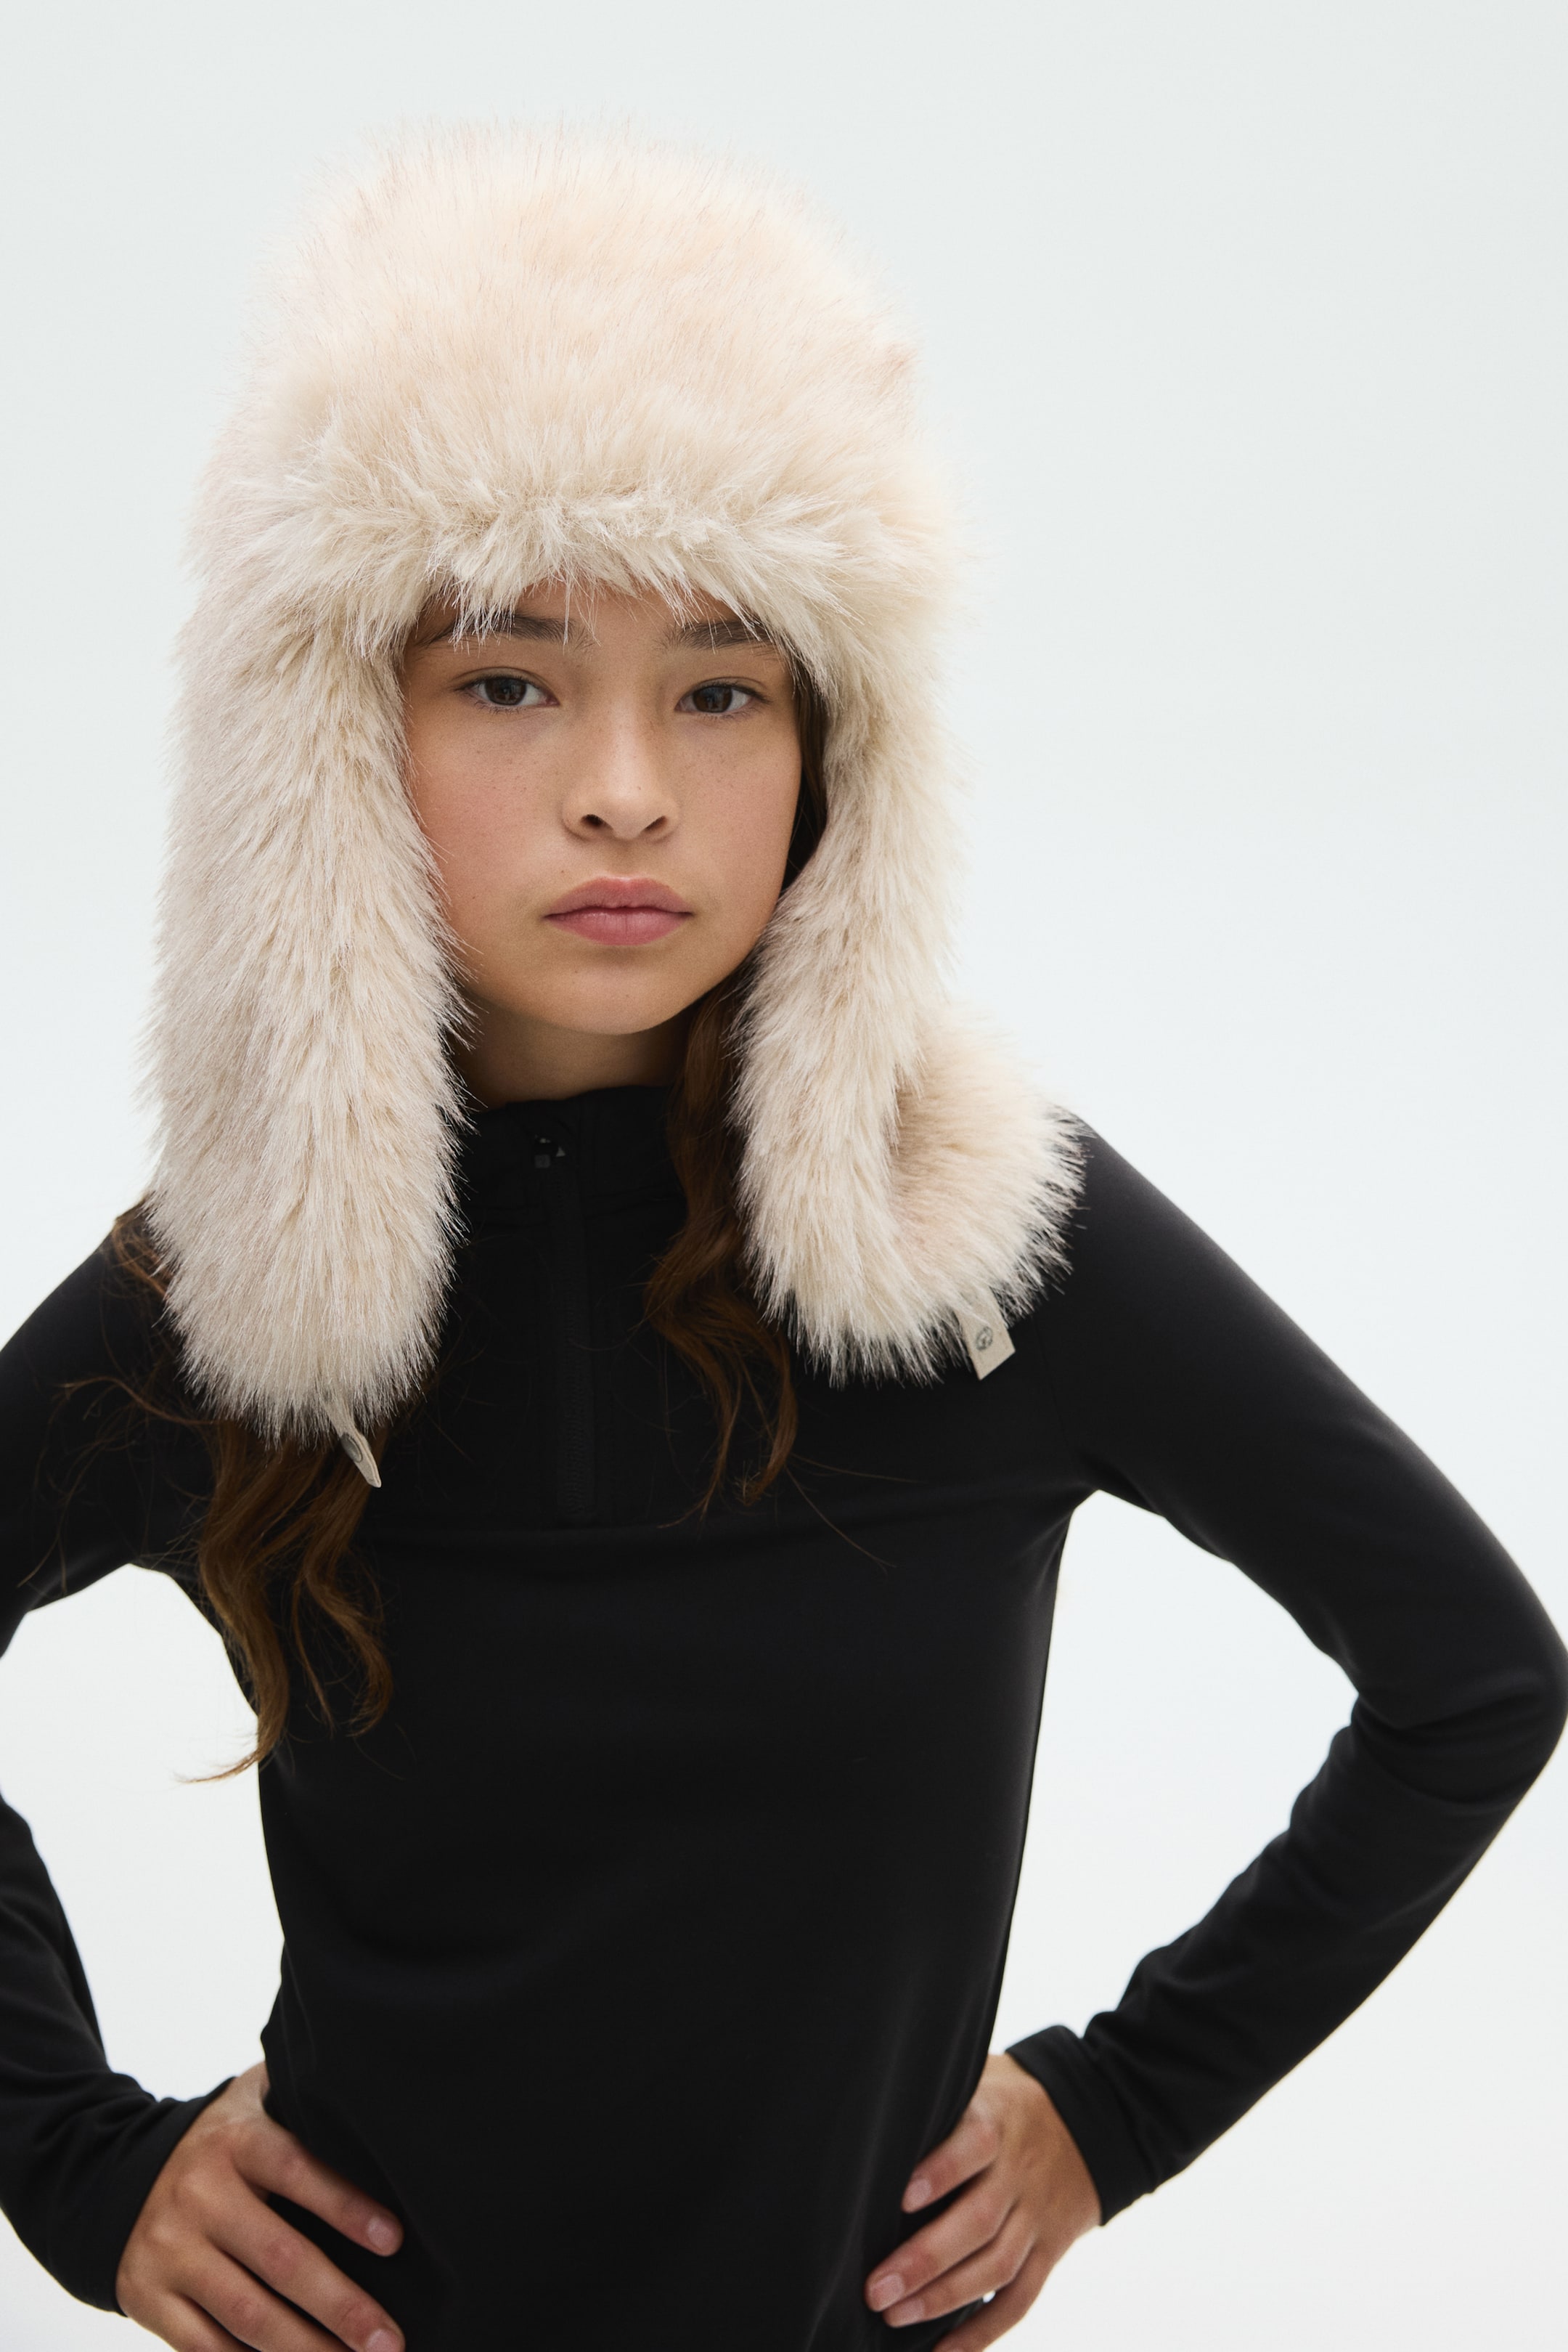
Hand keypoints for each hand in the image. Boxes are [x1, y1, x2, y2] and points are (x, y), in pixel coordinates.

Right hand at [116, 2061, 404, 2351]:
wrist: (113, 2175)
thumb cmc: (220, 2140)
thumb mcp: (253, 2100)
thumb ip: (302, 2098)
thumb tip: (375, 2097)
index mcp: (236, 2142)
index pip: (297, 2170)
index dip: (346, 2206)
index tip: (395, 2240)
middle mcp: (200, 2195)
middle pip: (280, 2258)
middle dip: (341, 2304)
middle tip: (390, 2341)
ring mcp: (169, 2251)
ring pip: (247, 2313)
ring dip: (305, 2350)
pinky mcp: (147, 2298)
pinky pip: (203, 2347)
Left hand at [864, 2052, 1099, 2347]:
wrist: (1091, 2118)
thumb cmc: (1006, 2101)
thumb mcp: (980, 2080)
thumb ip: (940, 2107)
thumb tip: (875, 2125)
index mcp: (999, 2124)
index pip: (973, 2145)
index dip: (940, 2171)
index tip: (900, 2198)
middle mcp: (1019, 2174)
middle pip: (977, 2221)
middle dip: (924, 2260)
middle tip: (876, 2289)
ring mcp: (1037, 2216)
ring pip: (996, 2266)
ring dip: (944, 2298)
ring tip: (894, 2317)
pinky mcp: (1049, 2251)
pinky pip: (1020, 2299)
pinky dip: (984, 2331)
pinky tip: (945, 2351)